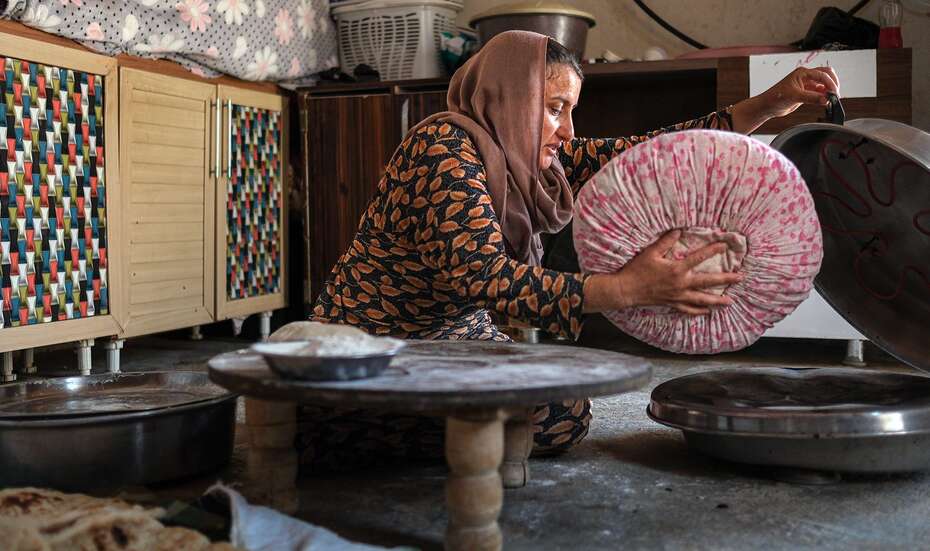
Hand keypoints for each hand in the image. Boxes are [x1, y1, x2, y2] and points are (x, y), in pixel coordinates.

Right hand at [584, 230, 743, 315]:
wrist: (626, 290)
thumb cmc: (637, 270)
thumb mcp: (650, 252)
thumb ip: (665, 241)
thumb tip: (678, 230)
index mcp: (676, 269)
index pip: (699, 258)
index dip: (713, 250)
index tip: (725, 245)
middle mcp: (681, 284)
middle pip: (708, 282)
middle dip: (725, 279)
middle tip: (740, 278)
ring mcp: (677, 296)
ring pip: (702, 299)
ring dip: (717, 301)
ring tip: (730, 302)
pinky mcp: (672, 304)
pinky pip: (689, 310)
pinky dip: (699, 311)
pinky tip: (707, 312)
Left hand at [758, 66, 841, 117]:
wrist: (768, 107)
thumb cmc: (775, 98)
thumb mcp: (794, 97)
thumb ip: (811, 98)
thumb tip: (825, 99)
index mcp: (802, 73)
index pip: (822, 74)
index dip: (830, 83)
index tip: (834, 93)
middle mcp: (805, 77)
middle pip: (826, 75)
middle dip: (833, 83)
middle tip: (836, 95)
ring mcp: (806, 85)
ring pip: (823, 84)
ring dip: (829, 90)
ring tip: (832, 99)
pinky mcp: (806, 93)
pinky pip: (819, 92)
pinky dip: (824, 96)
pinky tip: (826, 102)